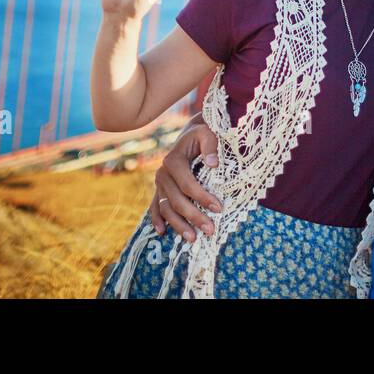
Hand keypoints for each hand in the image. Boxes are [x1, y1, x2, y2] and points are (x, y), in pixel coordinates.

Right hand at [148, 121, 222, 240]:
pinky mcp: (159, 190)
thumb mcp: (208, 134)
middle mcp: (162, 173)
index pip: (188, 184)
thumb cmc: (202, 136)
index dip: (202, 198)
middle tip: (210, 230)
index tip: (219, 208)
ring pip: (166, 208)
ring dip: (178, 225)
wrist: (191, 135)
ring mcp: (159, 183)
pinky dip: (156, 220)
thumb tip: (213, 164)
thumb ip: (211, 146)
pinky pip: (155, 207)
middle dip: (193, 217)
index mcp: (173, 160)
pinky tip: (162, 233)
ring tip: (193, 239)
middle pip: (176, 200)